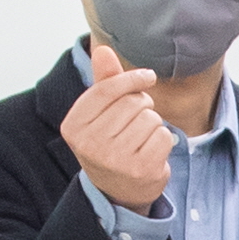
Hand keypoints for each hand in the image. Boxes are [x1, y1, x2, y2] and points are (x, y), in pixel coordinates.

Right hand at [59, 38, 175, 212]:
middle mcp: (90, 144)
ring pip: (150, 117)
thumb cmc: (109, 142)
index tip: (148, 77)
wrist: (118, 190)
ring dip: (153, 124)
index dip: (131, 78)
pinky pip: (164, 135)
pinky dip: (164, 140)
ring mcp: (115, 159)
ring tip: (141, 139)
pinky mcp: (141, 170)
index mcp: (74, 126)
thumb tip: (103, 49)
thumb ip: (104, 82)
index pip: (107, 89)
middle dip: (142, 106)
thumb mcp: (99, 114)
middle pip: (132, 102)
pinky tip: (151, 152)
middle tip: (136, 122)